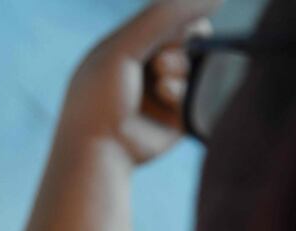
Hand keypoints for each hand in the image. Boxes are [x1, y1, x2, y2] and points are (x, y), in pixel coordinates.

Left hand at [57, 0, 217, 162]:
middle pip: (188, 38)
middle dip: (180, 46)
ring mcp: (163, 92)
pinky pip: (196, 91)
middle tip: (160, 63)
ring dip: (181, 67)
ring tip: (161, 83)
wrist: (98, 149)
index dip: (176, 20)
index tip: (165, 33)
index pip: (169, 17)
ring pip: (195, 64)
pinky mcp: (177, 116)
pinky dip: (183, 88)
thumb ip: (164, 16)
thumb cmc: (99, 97)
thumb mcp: (125, 48)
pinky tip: (166, 96)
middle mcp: (146, 67)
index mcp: (127, 45)